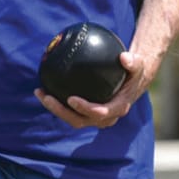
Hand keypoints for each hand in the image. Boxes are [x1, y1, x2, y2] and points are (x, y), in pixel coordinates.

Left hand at [36, 47, 159, 129]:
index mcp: (118, 108)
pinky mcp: (85, 113)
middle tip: (47, 98)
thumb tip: (124, 57)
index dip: (85, 109)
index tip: (71, 99)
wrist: (132, 81)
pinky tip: (42, 89)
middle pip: (79, 121)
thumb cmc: (134, 72)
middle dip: (61, 112)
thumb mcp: (138, 65)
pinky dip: (55, 103)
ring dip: (54, 109)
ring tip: (40, 93)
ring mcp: (94, 117)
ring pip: (71, 118)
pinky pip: (68, 111)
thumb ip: (133, 62)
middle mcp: (105, 118)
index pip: (100, 113)